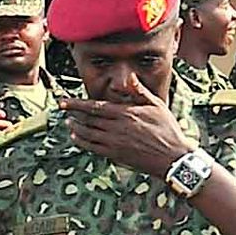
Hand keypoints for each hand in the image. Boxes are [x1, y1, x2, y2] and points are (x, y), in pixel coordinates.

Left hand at [61, 78, 185, 177]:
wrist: (172, 157)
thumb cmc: (167, 129)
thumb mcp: (156, 106)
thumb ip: (139, 92)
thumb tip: (129, 77)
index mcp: (125, 114)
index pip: (95, 107)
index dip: (77, 104)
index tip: (64, 102)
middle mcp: (117, 128)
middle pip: (88, 120)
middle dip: (74, 114)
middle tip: (63, 110)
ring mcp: (115, 143)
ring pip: (88, 134)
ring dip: (76, 128)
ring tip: (68, 122)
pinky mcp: (116, 155)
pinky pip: (93, 148)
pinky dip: (82, 142)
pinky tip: (76, 138)